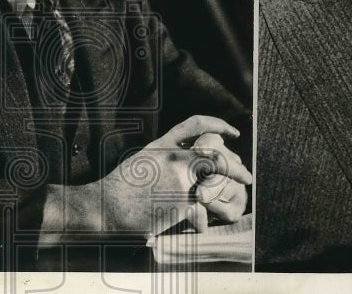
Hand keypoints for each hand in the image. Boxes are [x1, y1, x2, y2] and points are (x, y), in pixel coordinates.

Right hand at [97, 115, 251, 235]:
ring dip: (232, 182)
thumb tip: (186, 166)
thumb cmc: (121, 188)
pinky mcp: (182, 201)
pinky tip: (200, 225)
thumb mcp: (143, 161)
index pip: (196, 125)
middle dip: (234, 164)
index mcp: (163, 145)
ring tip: (241, 189)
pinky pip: (203, 208)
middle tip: (244, 172)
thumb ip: (165, 159)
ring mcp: (180, 179)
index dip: (218, 125)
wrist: (108, 206)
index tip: (233, 132)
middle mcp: (174, 157)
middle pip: (215, 152)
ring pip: (216, 176)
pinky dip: (203, 219)